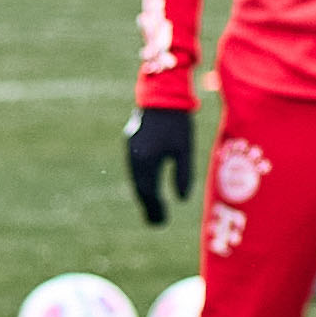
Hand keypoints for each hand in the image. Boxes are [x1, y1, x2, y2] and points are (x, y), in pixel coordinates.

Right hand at [124, 105, 195, 225]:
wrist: (162, 93)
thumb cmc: (177, 121)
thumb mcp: (184, 149)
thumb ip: (183, 174)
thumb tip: (181, 199)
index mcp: (146, 160)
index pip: (148, 192)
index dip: (155, 209)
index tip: (161, 223)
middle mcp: (134, 157)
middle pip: (140, 188)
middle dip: (149, 206)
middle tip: (157, 223)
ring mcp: (131, 149)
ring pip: (137, 178)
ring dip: (145, 194)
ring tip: (154, 208)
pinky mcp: (132, 141)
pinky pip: (136, 168)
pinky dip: (143, 180)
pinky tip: (150, 185)